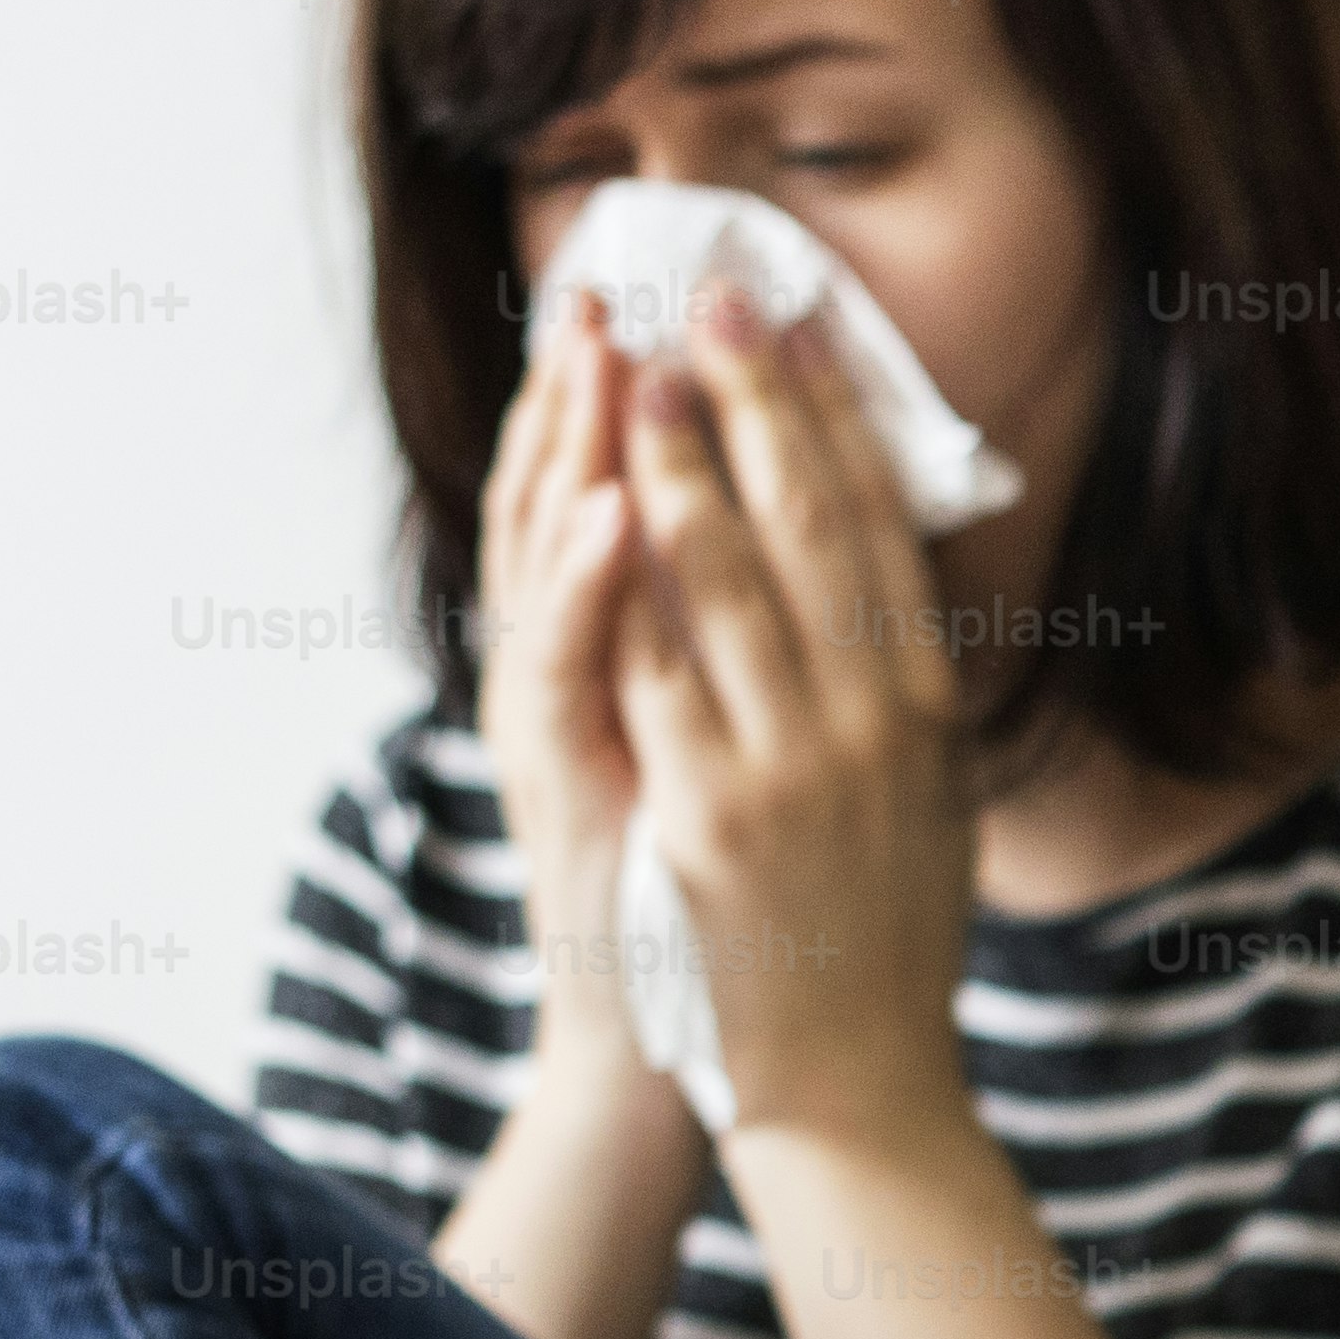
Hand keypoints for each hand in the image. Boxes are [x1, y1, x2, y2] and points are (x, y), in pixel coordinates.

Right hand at [471, 292, 659, 1065]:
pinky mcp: (562, 789)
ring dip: (574, 452)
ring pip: (550, 566)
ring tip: (597, 352)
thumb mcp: (726, 751)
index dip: (624, 401)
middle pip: (567, 505)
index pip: (611, 498)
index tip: (652, 302)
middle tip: (601, 286)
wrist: (688, 1052)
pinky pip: (568, 669)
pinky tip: (612, 510)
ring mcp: (555, 730)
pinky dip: (588, 584)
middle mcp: (565, 681)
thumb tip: (789, 546)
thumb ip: (729, 650)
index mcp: (611, 661)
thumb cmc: (721, 903)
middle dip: (586, 394)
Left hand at [615, 287, 980, 1148]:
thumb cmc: (882, 941)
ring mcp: (793, 767)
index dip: (834, 415)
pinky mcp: (714, 816)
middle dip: (753, 399)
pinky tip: (595, 507)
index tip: (797, 323)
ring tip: (634, 368)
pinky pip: (655, 674)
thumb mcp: (925, 802)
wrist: (860, 1085)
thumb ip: (897, 693)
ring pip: (722, 581)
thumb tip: (877, 582)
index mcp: (924, 709)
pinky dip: (622, 585)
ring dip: (673, 462)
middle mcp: (871, 723)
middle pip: (807, 526)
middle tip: (713, 296)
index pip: (876, 528)